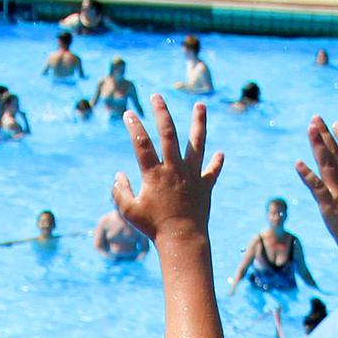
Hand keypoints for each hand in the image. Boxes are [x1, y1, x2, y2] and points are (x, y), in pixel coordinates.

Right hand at [113, 96, 220, 240]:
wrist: (183, 239)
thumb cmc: (153, 227)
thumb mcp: (129, 211)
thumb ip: (119, 191)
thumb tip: (118, 175)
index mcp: (154, 174)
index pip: (141, 143)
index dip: (134, 127)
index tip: (129, 113)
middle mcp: (174, 170)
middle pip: (168, 134)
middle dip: (162, 113)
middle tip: (157, 97)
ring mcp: (192, 176)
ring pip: (197, 144)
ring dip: (199, 123)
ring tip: (201, 105)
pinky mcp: (205, 187)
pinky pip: (212, 172)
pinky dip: (216, 163)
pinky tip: (219, 154)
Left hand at [294, 118, 337, 254]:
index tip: (336, 124)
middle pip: (336, 153)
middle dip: (325, 134)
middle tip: (315, 118)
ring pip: (327, 164)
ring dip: (317, 145)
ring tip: (309, 128)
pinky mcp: (329, 206)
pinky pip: (316, 187)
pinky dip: (307, 174)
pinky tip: (298, 162)